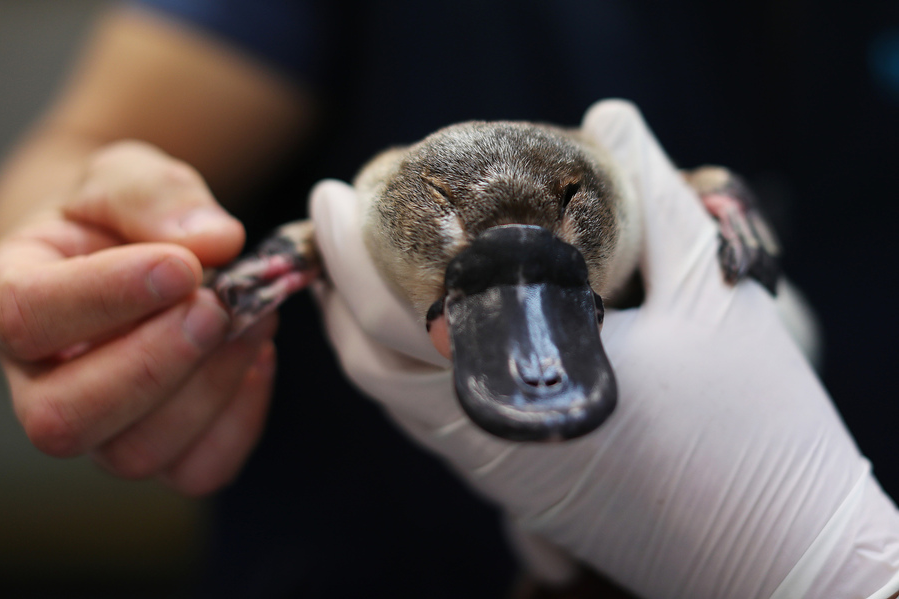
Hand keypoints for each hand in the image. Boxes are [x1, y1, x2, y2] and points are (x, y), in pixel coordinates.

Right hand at [0, 141, 275, 495]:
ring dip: (210, 386)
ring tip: (253, 318)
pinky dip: (242, 419)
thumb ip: (157, 197)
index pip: (24, 316)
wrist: (142, 254)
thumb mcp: (130, 176)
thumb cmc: (122, 218)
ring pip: (136, 451)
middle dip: (156, 364)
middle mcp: (40, 379)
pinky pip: (198, 469)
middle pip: (66, 418)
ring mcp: (100, 426)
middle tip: (218, 305)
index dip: (105, 297)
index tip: (182, 268)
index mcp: (12, 296)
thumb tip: (213, 241)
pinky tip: (256, 358)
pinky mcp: (160, 448)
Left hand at [310, 100, 898, 597]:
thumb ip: (654, 200)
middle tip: (337, 218)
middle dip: (336, 283)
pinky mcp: (508, 487)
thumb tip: (609, 121)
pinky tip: (419, 332)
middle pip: (368, 356)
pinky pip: (419, 424)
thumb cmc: (752, 428)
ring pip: (386, 397)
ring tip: (355, 271)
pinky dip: (393, 371)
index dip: (351, 246)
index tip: (339, 192)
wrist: (774, 554)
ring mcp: (489, 467)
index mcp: (523, 371)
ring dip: (357, 330)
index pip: (398, 306)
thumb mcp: (712, 296)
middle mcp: (485, 428)